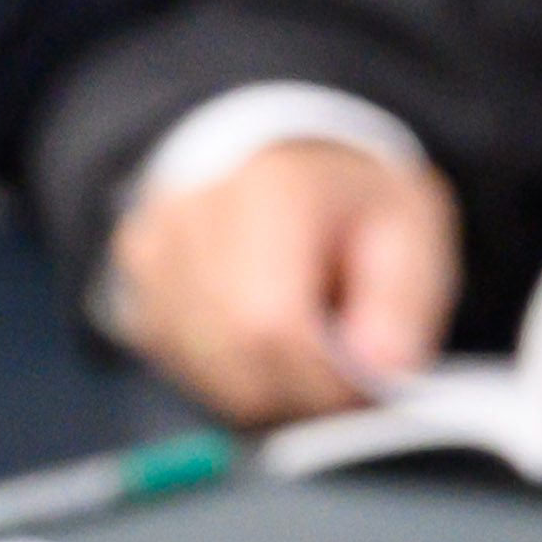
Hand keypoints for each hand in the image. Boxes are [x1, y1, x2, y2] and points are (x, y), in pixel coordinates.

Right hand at [113, 138, 459, 427]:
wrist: (277, 151)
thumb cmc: (345, 193)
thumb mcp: (409, 225)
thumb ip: (403, 299)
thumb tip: (381, 373)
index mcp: (269, 188)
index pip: (272, 323)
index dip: (324, 376)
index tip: (368, 383)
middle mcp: (189, 217)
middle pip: (235, 361)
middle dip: (303, 390)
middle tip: (343, 368)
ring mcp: (149, 255)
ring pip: (209, 379)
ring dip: (269, 386)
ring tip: (305, 332)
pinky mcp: (132, 288)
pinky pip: (184, 370)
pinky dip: (233, 375)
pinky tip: (260, 332)